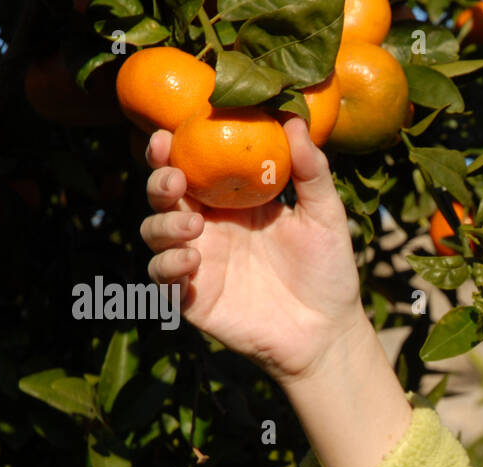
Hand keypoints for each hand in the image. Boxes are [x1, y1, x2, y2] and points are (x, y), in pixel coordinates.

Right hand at [140, 117, 366, 386]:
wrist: (327, 331)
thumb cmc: (328, 271)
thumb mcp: (325, 216)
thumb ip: (311, 171)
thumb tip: (294, 118)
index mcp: (234, 202)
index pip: (195, 167)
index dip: (175, 150)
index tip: (171, 133)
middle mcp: (209, 228)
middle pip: (164, 195)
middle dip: (159, 181)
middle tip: (174, 178)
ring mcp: (198, 262)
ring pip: (154, 233)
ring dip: (162, 224)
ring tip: (192, 225)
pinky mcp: (192, 298)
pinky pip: (162, 278)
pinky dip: (168, 265)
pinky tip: (194, 259)